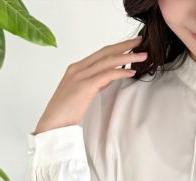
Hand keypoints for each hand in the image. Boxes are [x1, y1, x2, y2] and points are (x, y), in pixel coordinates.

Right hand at [33, 36, 147, 133]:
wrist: (52, 124)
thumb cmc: (66, 113)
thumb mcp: (83, 94)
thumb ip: (95, 83)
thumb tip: (109, 78)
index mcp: (76, 69)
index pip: (100, 53)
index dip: (116, 47)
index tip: (131, 45)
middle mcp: (78, 68)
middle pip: (105, 52)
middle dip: (124, 45)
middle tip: (140, 41)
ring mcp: (80, 76)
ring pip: (107, 61)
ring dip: (127, 57)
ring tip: (143, 56)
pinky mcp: (84, 86)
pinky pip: (106, 75)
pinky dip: (120, 72)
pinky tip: (131, 71)